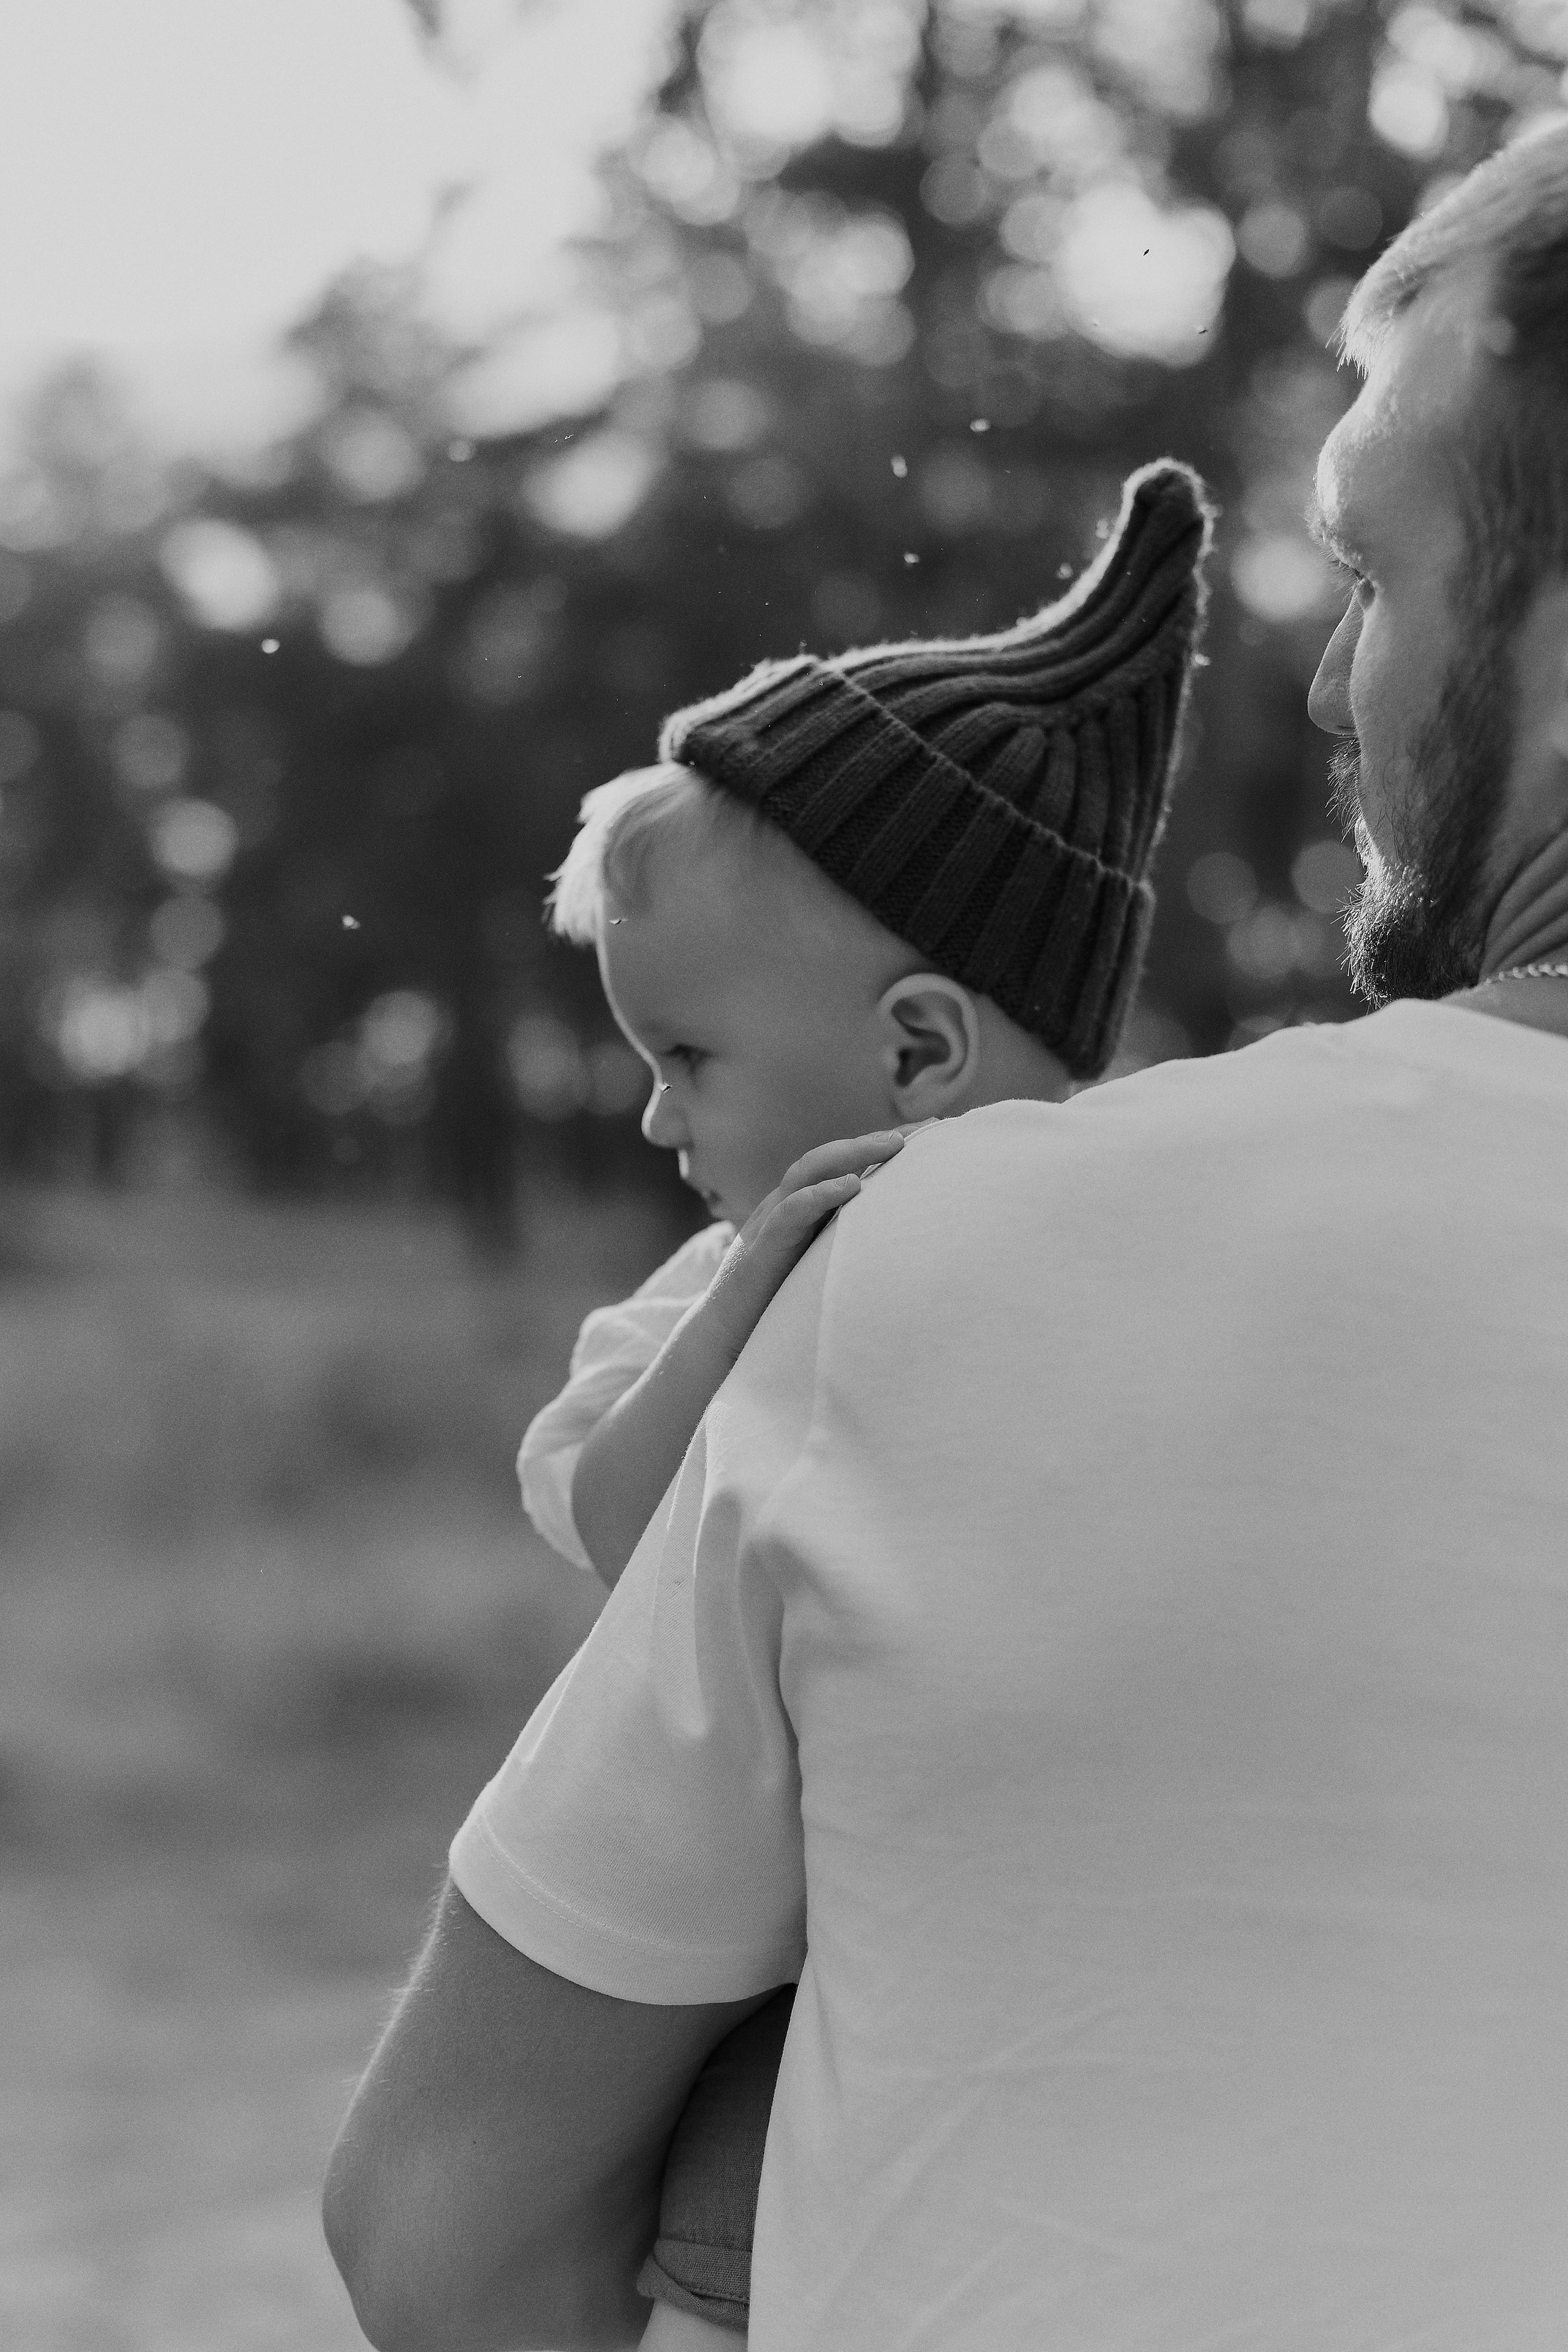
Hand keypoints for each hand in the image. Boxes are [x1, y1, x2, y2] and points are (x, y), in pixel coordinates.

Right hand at [700, 1131, 904, 1367]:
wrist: (723, 1342)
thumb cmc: (773, 1307)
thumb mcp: (815, 1269)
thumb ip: (843, 1247)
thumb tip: (897, 1243)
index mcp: (797, 1211)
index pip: (838, 1166)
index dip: (877, 1146)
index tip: (927, 1131)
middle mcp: (781, 1208)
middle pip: (826, 1158)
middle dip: (871, 1140)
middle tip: (921, 1130)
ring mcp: (767, 1225)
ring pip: (806, 1173)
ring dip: (851, 1154)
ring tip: (892, 1145)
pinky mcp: (760, 1253)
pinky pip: (789, 1214)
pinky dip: (819, 1195)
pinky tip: (852, 1186)